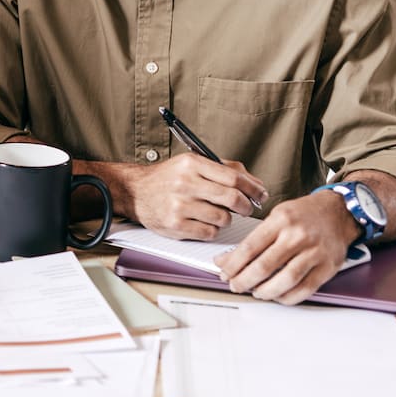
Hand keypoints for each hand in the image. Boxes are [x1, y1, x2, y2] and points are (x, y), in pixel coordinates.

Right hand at [122, 153, 265, 239]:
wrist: (135, 191)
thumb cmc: (168, 178)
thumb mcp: (192, 164)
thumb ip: (224, 169)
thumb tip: (256, 184)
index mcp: (192, 164)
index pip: (234, 177)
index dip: (253, 188)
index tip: (260, 194)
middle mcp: (185, 183)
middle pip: (232, 198)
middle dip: (246, 206)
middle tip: (246, 208)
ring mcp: (179, 206)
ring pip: (223, 218)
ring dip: (226, 219)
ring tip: (216, 214)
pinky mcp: (175, 225)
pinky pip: (209, 232)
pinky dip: (212, 230)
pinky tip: (203, 222)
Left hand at [216, 191, 357, 304]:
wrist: (340, 211)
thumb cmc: (305, 214)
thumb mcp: (276, 215)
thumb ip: (254, 237)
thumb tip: (227, 259)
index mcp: (281, 220)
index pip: (250, 247)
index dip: (233, 264)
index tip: (224, 272)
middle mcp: (298, 236)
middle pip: (264, 266)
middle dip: (244, 280)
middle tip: (235, 285)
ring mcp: (315, 253)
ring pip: (285, 280)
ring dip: (265, 291)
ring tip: (255, 292)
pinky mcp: (328, 267)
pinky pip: (305, 289)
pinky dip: (288, 297)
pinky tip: (277, 295)